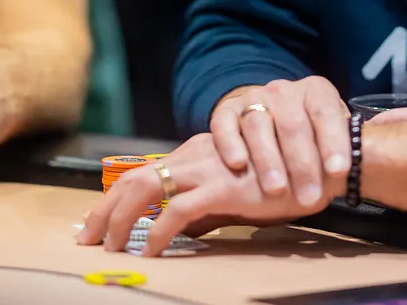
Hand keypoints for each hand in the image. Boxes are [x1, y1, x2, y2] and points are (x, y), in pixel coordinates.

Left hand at [76, 133, 341, 255]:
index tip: (96, 223)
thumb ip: (206, 208)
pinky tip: (150, 250)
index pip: (142, 174)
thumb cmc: (282, 179)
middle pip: (133, 179)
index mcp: (195, 155)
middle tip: (86, 238)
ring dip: (121, 219)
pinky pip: (177, 211)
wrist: (320, 162)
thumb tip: (179, 231)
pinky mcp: (222, 188)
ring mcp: (206, 170)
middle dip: (105, 210)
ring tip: (109, 246)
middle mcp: (194, 156)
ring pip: (145, 188)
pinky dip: (157, 231)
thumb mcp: (234, 194)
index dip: (115, 199)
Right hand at [210, 77, 349, 207]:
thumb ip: (341, 149)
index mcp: (316, 91)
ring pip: (258, 124)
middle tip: (309, 198)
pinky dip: (230, 143)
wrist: (271, 117)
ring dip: (268, 158)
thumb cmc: (311, 137)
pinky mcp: (226, 111)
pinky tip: (238, 164)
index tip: (339, 172)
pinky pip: (224, 124)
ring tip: (277, 189)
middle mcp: (284, 90)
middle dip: (303, 163)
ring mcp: (253, 99)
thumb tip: (361, 171)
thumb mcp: (331, 136)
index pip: (326, 112)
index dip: (333, 141)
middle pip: (293, 123)